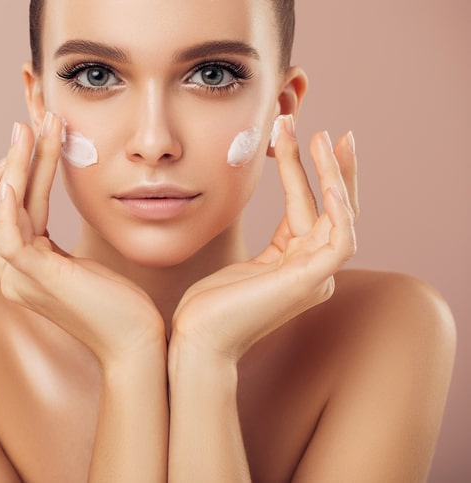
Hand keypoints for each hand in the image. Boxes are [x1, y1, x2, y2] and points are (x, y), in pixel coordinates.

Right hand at [0, 113, 164, 365]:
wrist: (137, 342)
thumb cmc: (117, 304)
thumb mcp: (78, 262)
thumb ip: (53, 241)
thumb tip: (51, 204)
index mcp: (19, 269)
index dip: (10, 177)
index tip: (35, 143)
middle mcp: (11, 275)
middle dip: (5, 163)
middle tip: (27, 125)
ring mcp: (19, 280)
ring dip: (14, 166)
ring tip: (34, 129)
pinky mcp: (37, 279)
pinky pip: (7, 236)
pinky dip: (7, 203)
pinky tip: (18, 172)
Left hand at [171, 116, 357, 361]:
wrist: (195, 340)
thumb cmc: (207, 308)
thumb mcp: (238, 263)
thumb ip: (262, 243)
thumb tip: (253, 212)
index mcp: (295, 266)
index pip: (310, 211)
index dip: (309, 175)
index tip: (305, 139)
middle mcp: (312, 271)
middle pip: (333, 210)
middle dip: (333, 169)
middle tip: (331, 132)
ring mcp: (315, 278)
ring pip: (339, 216)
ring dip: (333, 175)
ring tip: (321, 138)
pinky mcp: (310, 281)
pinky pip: (340, 239)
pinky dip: (339, 208)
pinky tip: (329, 179)